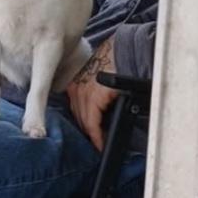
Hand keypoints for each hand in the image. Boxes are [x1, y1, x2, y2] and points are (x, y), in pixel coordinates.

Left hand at [66, 36, 117, 151]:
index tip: (87, 137)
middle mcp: (76, 91)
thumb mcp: (96, 80)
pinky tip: (100, 143)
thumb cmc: (114, 65)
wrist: (123, 52)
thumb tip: (99, 112)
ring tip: (99, 145)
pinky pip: (93, 124)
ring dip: (92, 135)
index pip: (76, 110)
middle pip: (78, 118)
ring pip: (85, 123)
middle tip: (95, 144)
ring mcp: (84, 95)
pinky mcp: (94, 99)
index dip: (82, 125)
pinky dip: (96, 135)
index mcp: (75, 86)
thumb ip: (92, 94)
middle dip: (86, 132)